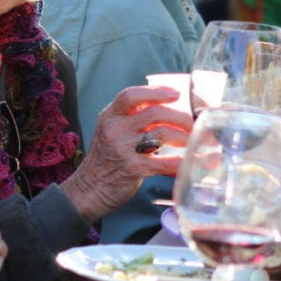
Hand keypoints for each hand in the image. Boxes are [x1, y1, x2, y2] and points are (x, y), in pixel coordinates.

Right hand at [61, 86, 191, 221]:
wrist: (89, 189)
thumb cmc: (105, 159)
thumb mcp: (111, 131)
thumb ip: (132, 118)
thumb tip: (166, 108)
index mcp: (110, 116)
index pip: (131, 95)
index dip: (155, 92)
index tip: (176, 94)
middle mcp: (115, 129)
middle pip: (154, 113)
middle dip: (179, 117)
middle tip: (192, 123)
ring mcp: (122, 149)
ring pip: (162, 134)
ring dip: (183, 136)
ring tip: (192, 140)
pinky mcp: (132, 169)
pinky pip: (163, 162)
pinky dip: (178, 161)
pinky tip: (186, 161)